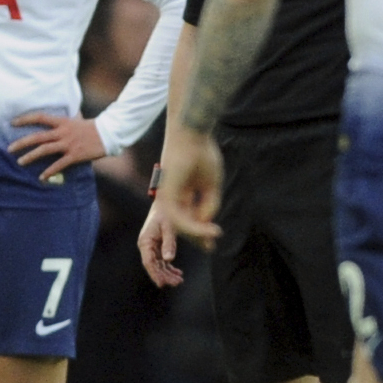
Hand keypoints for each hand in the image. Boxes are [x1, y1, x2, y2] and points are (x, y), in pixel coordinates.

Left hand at [9, 111, 107, 182]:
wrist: (109, 133)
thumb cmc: (93, 127)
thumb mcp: (77, 120)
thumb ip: (64, 121)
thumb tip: (54, 120)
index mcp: (63, 122)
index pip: (40, 117)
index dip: (25, 119)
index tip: (12, 123)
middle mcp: (63, 132)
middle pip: (38, 137)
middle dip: (22, 143)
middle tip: (9, 149)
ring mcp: (69, 144)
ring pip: (45, 150)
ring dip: (30, 156)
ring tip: (20, 162)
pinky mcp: (75, 155)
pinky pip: (59, 164)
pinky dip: (49, 171)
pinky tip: (41, 177)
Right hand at [137, 193, 184, 286]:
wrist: (166, 201)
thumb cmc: (166, 212)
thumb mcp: (169, 226)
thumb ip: (169, 243)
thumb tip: (169, 260)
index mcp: (145, 241)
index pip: (149, 262)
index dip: (155, 274)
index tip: (162, 284)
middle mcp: (146, 245)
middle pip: (154, 265)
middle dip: (164, 275)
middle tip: (177, 282)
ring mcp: (151, 246)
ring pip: (158, 264)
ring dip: (168, 273)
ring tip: (179, 280)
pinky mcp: (157, 245)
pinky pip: (162, 260)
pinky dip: (169, 267)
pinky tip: (178, 273)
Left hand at [160, 125, 225, 244]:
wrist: (193, 135)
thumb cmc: (204, 154)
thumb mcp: (211, 185)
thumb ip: (209, 205)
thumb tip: (207, 222)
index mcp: (181, 193)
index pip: (190, 217)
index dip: (202, 230)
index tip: (215, 239)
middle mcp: (172, 197)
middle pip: (183, 224)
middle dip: (198, 237)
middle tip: (211, 247)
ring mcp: (167, 197)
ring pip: (181, 225)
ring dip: (198, 233)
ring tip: (215, 235)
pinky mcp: (167, 195)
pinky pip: (179, 218)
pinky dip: (194, 226)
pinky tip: (209, 229)